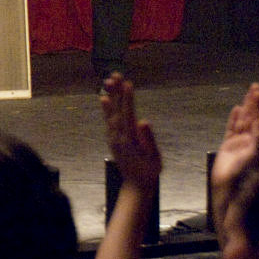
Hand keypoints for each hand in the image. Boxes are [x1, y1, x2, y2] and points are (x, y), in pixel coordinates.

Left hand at [100, 74, 161, 190]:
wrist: (136, 184)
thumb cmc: (150, 171)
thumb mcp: (154, 158)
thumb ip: (149, 140)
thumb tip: (144, 122)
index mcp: (129, 140)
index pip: (128, 114)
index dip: (127, 99)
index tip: (128, 84)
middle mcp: (117, 137)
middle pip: (116, 110)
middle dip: (116, 92)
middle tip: (115, 75)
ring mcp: (113, 137)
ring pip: (110, 113)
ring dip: (110, 96)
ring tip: (109, 80)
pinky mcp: (112, 139)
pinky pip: (108, 120)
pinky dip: (106, 108)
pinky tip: (104, 98)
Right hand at [211, 83, 258, 196]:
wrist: (228, 186)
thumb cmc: (242, 174)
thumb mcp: (253, 157)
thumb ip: (256, 140)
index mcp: (258, 142)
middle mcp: (250, 139)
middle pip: (252, 117)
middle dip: (254, 102)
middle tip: (255, 86)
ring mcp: (239, 141)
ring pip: (243, 120)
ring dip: (246, 107)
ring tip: (248, 93)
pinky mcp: (228, 144)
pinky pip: (231, 128)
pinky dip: (234, 118)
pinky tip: (236, 109)